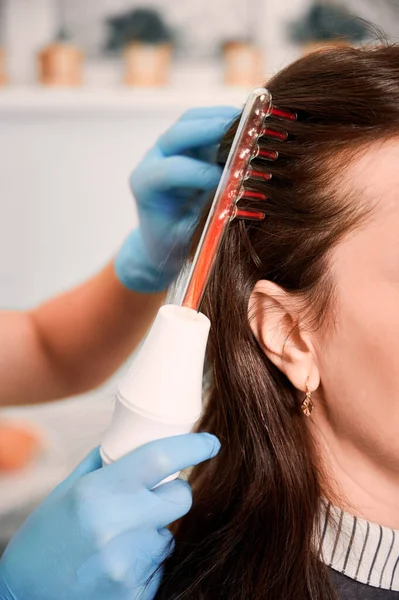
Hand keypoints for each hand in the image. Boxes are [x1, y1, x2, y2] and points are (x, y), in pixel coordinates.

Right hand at [0, 433, 219, 599]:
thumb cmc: (43, 540)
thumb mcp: (66, 492)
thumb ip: (104, 463)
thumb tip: (137, 439)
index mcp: (97, 493)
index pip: (160, 458)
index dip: (193, 446)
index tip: (210, 442)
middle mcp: (116, 528)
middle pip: (180, 498)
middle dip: (174, 492)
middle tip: (149, 498)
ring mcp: (128, 566)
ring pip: (168, 535)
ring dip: (152, 533)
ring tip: (115, 542)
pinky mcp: (135, 595)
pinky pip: (158, 566)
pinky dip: (145, 562)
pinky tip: (114, 566)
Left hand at [115, 106, 238, 291]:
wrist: (162, 238)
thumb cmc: (174, 241)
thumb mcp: (189, 237)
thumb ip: (207, 217)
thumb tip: (235, 196)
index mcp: (145, 185)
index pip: (171, 170)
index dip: (200, 173)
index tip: (229, 181)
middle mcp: (154, 159)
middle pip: (179, 134)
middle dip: (212, 130)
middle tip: (246, 132)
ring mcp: (170, 147)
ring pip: (192, 120)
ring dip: (222, 119)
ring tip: (253, 124)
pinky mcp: (187, 142)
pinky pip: (204, 121)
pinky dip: (226, 120)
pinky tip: (250, 126)